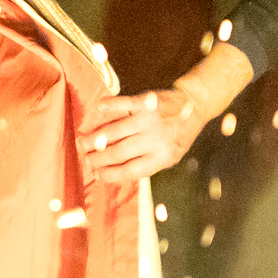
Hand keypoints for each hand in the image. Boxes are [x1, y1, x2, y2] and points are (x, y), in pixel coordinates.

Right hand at [75, 42, 255, 185]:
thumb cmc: (178, 134)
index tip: (96, 175)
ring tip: (82, 143)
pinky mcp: (147, 102)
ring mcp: (150, 120)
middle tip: (85, 159)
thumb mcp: (170, 156)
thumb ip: (147, 164)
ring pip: (115, 131)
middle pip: (118, 153)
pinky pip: (125, 104)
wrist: (194, 105)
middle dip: (97, 158)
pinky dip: (111, 105)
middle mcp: (155, 140)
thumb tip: (115, 175)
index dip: (109, 175)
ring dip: (95, 138)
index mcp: (161, 158)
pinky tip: (99, 108)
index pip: (129, 171)